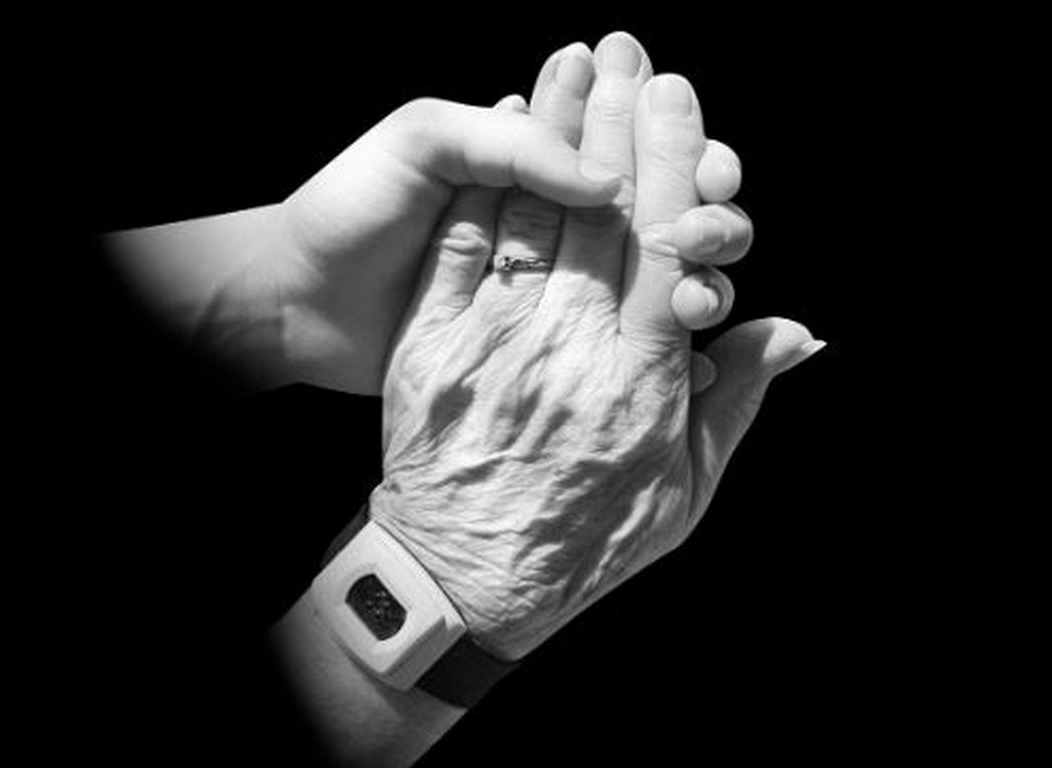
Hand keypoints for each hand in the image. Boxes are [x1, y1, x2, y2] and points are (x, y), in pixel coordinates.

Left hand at [260, 45, 749, 393]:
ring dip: (686, 286)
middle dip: (701, 215)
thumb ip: (506, 145)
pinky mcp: (525, 347)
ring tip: (702, 301)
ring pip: (640, 284)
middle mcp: (550, 226)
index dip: (673, 148)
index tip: (709, 164)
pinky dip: (644, 352)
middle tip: (714, 231)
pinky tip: (687, 365)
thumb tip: (605, 182)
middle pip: (653, 216)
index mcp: (530, 163)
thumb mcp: (418, 144)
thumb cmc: (348, 211)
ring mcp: (542, 293)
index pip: (626, 147)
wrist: (294, 305)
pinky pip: (601, 347)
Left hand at [369, 33, 823, 659]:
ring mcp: (492, 340)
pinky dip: (482, 186)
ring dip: (553, 133)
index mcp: (639, 375)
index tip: (679, 98)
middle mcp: (568, 344)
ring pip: (532, 215)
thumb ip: (739, 403)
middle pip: (599, 212)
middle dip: (614, 121)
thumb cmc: (587, 542)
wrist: (464, 581)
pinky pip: (461, 251)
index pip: (663, 243)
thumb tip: (795, 329)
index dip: (673, 162)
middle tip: (626, 50)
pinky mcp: (431, 347)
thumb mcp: (683, 492)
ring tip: (571, 64)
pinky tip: (496, 132)